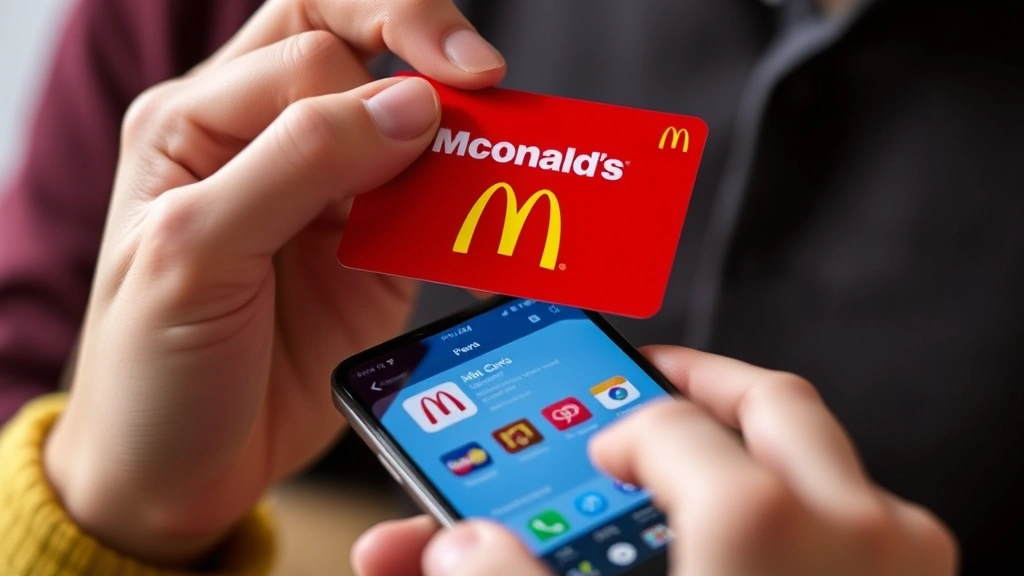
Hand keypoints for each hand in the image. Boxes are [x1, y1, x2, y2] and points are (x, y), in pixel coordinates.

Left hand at [43, 0, 504, 566]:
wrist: (182, 475)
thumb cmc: (152, 369)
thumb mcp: (196, 255)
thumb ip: (298, 163)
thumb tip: (412, 105)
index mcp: (199, 122)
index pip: (307, 48)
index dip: (380, 56)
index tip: (440, 102)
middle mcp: (264, 143)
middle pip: (353, 43)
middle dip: (424, 43)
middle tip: (486, 79)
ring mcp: (326, 197)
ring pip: (406, 120)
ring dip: (460, 131)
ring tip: (504, 152)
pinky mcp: (371, 251)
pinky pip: (432, 203)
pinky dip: (469, 206)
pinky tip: (489, 219)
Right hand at [353, 346, 957, 575]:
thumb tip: (454, 545)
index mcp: (759, 523)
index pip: (666, 422)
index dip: (611, 425)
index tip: (591, 449)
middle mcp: (854, 533)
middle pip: (772, 405)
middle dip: (703, 385)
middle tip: (649, 386)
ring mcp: (904, 572)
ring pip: (834, 463)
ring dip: (767, 448)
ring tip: (706, 460)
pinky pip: (869, 532)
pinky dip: (812, 517)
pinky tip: (761, 558)